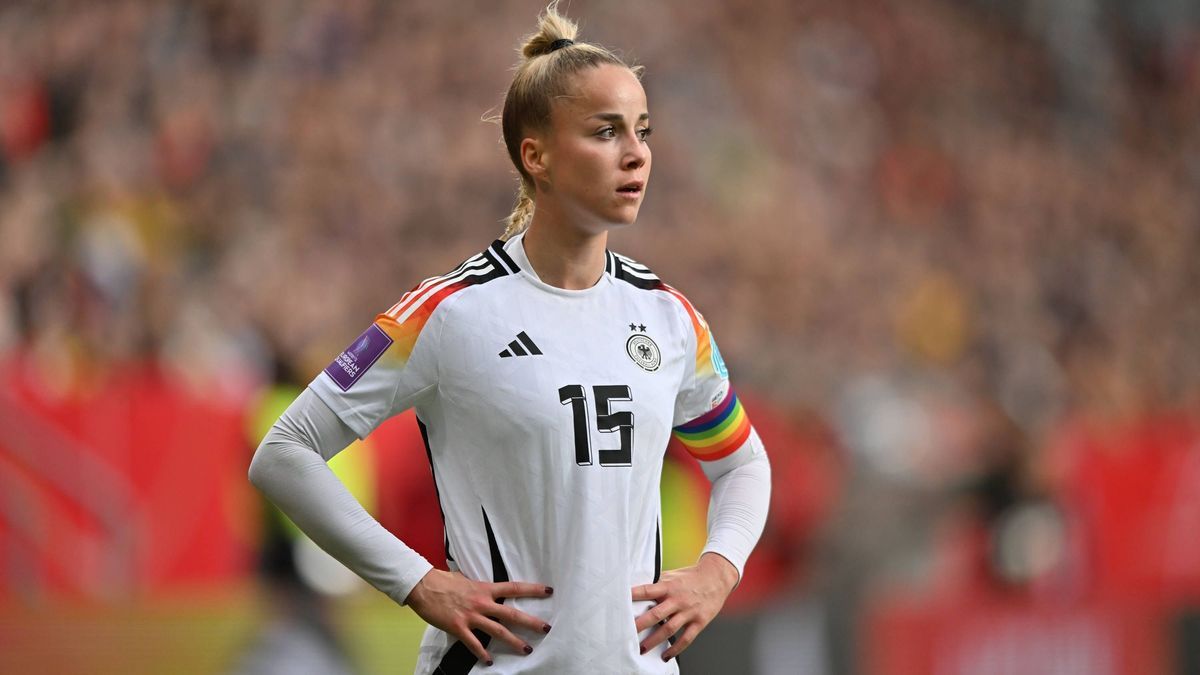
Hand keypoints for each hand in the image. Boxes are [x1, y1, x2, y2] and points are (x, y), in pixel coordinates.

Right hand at [406, 568, 553, 664]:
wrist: (423, 586)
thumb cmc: (443, 581)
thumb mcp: (466, 579)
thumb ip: (479, 587)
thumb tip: (485, 589)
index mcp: (485, 588)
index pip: (513, 587)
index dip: (532, 589)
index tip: (548, 591)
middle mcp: (482, 602)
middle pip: (511, 613)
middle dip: (530, 622)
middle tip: (546, 628)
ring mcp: (471, 616)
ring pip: (497, 631)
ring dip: (513, 641)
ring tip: (526, 649)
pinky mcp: (458, 627)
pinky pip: (473, 643)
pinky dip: (482, 653)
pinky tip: (489, 661)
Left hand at [631, 552, 737, 660]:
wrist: (716, 577)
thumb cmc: (691, 577)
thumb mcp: (672, 576)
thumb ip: (657, 584)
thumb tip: (637, 590)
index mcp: (668, 586)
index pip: (647, 591)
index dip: (633, 596)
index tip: (620, 602)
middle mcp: (677, 599)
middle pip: (656, 614)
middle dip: (640, 625)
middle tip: (626, 634)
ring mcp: (689, 611)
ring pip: (669, 629)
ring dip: (654, 640)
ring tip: (642, 649)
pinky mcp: (699, 621)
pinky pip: (686, 638)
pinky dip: (676, 648)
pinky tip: (666, 655)